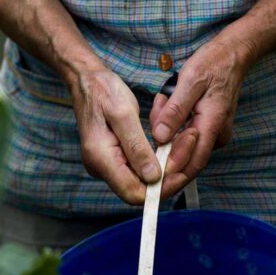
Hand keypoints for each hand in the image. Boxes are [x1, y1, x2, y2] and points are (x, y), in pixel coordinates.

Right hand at [71, 69, 198, 203]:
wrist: (87, 81)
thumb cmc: (102, 91)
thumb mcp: (123, 113)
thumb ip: (137, 147)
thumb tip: (154, 177)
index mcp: (101, 159)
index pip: (134, 193)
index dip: (160, 188)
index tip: (182, 168)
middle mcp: (102, 168)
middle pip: (142, 188)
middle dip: (170, 172)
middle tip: (188, 144)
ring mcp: (108, 165)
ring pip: (144, 177)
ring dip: (167, 161)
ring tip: (184, 137)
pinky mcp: (115, 158)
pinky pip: (140, 165)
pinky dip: (158, 154)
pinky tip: (169, 138)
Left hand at [150, 36, 253, 191]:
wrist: (232, 55)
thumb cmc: (213, 64)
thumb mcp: (190, 81)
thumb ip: (175, 111)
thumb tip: (160, 138)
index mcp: (212, 125)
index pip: (192, 163)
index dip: (171, 175)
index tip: (150, 175)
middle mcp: (215, 135)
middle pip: (183, 157)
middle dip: (162, 143)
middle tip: (159, 107)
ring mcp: (213, 133)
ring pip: (181, 144)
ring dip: (166, 129)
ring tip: (164, 99)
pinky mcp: (207, 128)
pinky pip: (184, 135)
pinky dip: (171, 123)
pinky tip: (168, 102)